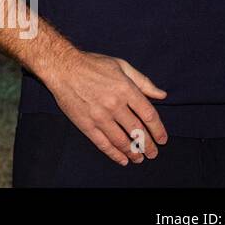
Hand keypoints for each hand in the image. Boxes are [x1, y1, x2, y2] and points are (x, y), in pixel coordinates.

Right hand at [42, 50, 167, 165]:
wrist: (61, 67)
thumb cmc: (91, 64)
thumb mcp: (121, 65)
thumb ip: (143, 81)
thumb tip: (162, 95)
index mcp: (125, 89)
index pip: (149, 115)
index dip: (158, 130)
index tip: (162, 139)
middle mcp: (114, 104)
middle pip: (138, 131)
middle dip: (148, 145)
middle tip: (153, 153)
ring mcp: (99, 116)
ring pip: (122, 141)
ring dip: (134, 152)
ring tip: (140, 158)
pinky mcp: (86, 124)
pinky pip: (103, 143)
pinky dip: (114, 154)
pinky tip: (123, 160)